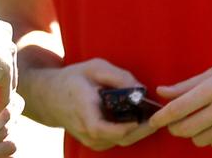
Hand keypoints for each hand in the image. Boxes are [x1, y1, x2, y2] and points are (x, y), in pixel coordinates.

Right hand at [26, 58, 157, 150]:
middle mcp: (88, 132)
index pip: (107, 129)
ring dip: (139, 129)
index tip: (147, 114)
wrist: (50, 97)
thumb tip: (141, 89)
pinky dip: (131, 130)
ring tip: (153, 113)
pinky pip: (118, 140)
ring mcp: (91, 140)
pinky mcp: (96, 142)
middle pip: (122, 138)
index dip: (130, 125)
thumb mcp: (94, 68)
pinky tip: (140, 117)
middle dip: (144, 128)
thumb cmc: (73, 79)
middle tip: (161, 115)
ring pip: (122, 141)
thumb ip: (118, 76)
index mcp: (85, 113)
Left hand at [149, 57, 211, 148]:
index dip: (161, 117)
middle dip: (175, 127)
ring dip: (195, 133)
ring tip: (203, 119)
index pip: (178, 108)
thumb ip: (187, 84)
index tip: (153, 121)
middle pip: (185, 128)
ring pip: (200, 139)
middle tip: (176, 122)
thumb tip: (162, 92)